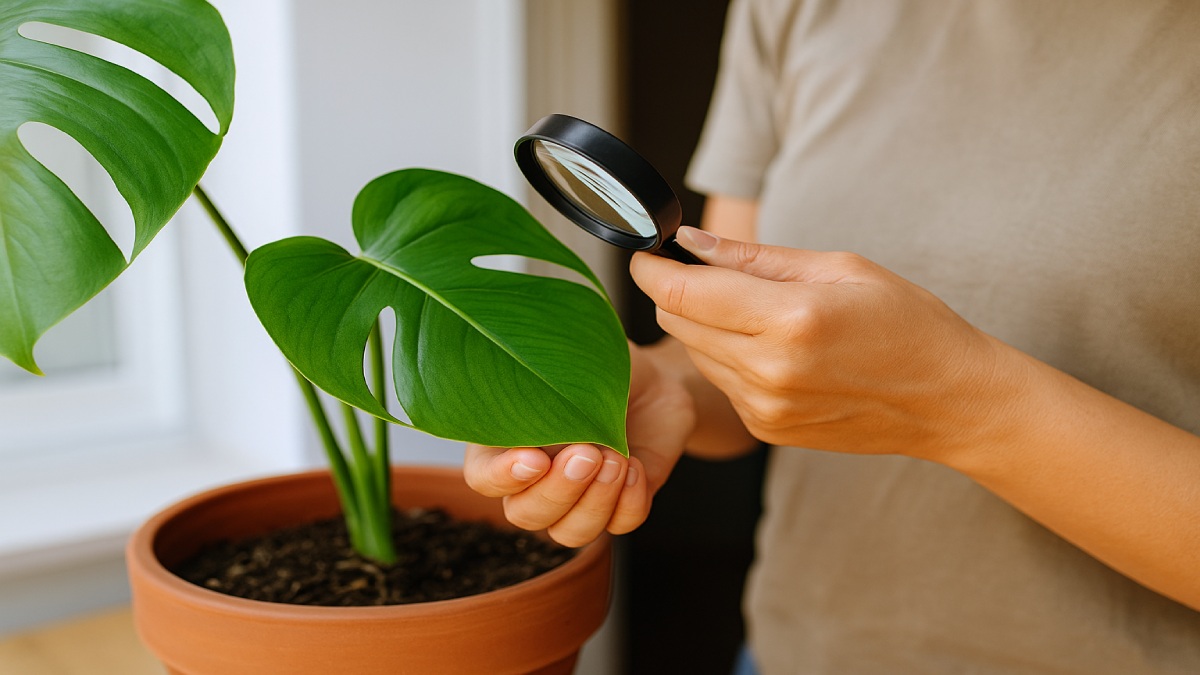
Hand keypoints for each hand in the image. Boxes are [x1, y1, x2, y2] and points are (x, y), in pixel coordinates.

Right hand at [463, 344, 692, 546]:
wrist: (654, 379)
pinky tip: (635, 466)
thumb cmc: (598, 364)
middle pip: (526, 515)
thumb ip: (544, 380)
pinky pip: (619, 525)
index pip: (483, 477)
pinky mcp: (620, 505)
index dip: (502, 476)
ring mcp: (579, 498)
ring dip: (593, 503)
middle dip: (556, 491)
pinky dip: (628, 502)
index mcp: (507, 441)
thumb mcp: (570, 361)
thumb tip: (532, 386)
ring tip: (617, 459)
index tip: (534, 458)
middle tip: (587, 454)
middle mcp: (537, 479)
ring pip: (570, 533)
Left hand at [629, 226, 1012, 459]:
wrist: (947, 399)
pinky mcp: (766, 428)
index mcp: (791, 319)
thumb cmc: (905, 321)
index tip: (646, 252)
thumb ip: (753, 257)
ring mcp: (765, 406)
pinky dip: (728, 356)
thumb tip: (689, 242)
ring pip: (695, 352)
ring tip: (749, 309)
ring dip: (702, 325)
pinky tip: (769, 345)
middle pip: (679, 322)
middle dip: (675, 291)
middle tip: (695, 270)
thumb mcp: (837, 266)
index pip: (685, 292)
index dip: (652, 269)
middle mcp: (770, 369)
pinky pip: (721, 381)